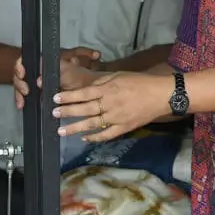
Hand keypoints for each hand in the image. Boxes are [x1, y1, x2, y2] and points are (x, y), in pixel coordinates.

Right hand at [12, 47, 101, 108]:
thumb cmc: (80, 79)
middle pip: (20, 73)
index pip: (26, 60)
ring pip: (21, 85)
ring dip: (19, 93)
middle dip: (19, 82)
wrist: (89, 94)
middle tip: (25, 91)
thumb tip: (38, 82)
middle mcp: (38, 70)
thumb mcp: (69, 74)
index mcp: (45, 62)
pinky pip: (24, 95)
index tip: (22, 74)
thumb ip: (53, 75)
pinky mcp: (36, 94)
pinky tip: (22, 105)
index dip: (20, 66)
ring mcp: (36, 82)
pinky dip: (21, 100)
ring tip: (22, 102)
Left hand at [51, 71, 169, 142]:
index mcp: (108, 89)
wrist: (161, 95)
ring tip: (61, 131)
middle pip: (85, 109)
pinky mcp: (124, 128)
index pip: (84, 93)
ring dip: (75, 128)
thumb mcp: (118, 76)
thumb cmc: (139, 82)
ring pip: (92, 124)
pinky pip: (106, 135)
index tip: (55, 98)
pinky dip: (94, 138)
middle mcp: (110, 104)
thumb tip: (85, 89)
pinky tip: (84, 138)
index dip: (68, 96)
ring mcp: (117, 117)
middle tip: (53, 114)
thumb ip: (101, 83)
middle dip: (67, 112)